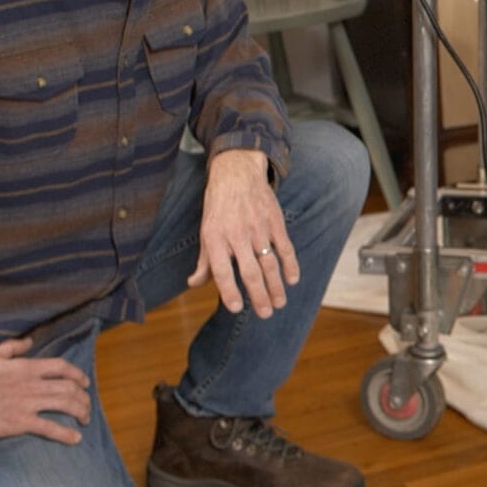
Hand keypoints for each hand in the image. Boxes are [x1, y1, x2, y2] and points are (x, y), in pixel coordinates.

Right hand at [0, 337, 91, 444]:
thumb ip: (12, 347)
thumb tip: (29, 341)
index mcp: (28, 367)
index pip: (62, 367)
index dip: (78, 374)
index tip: (85, 382)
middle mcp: (34, 384)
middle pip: (69, 388)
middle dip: (83, 397)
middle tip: (86, 406)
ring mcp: (29, 404)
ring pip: (66, 405)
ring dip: (81, 412)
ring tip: (86, 420)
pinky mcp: (22, 422)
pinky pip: (50, 428)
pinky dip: (65, 434)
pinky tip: (76, 438)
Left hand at [189, 148, 298, 317]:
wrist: (236, 172)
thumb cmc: (218, 205)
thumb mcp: (205, 231)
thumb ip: (204, 260)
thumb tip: (194, 283)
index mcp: (215, 238)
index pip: (222, 271)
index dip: (229, 291)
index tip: (236, 308)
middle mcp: (236, 235)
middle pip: (250, 272)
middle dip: (259, 296)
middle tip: (265, 314)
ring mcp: (258, 228)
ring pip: (269, 263)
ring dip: (276, 285)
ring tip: (279, 303)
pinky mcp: (274, 221)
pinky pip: (285, 247)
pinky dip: (290, 264)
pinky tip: (292, 279)